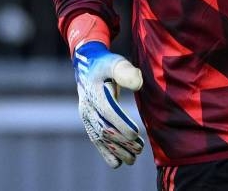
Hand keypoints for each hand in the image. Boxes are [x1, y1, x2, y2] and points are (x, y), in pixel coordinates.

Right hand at [73, 41, 144, 167]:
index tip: (135, 134)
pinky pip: (96, 140)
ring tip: (133, 159)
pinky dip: (106, 153)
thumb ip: (126, 71)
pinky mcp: (89, 123)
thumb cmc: (105, 65)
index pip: (108, 111)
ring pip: (100, 138)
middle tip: (139, 150)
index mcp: (95, 93)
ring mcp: (87, 118)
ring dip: (116, 150)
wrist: (87, 68)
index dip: (120, 123)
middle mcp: (88, 108)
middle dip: (121, 141)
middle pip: (104, 129)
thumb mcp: (115, 63)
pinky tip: (118, 163)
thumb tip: (139, 83)